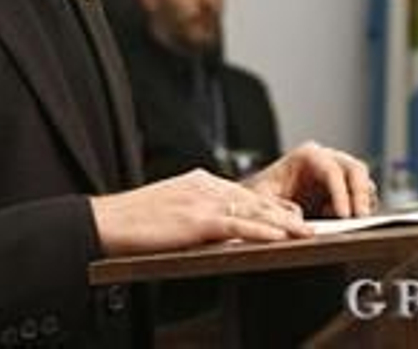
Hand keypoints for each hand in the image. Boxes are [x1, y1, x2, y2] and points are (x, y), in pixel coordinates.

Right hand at [89, 168, 310, 256]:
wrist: (107, 220)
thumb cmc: (133, 220)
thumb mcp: (171, 208)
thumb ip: (197, 212)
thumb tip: (218, 227)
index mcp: (199, 181)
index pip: (244, 192)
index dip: (272, 205)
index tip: (293, 215)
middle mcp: (204, 186)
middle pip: (256, 198)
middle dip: (286, 213)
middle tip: (311, 224)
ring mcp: (202, 200)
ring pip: (253, 210)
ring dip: (285, 223)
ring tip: (308, 233)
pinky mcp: (196, 219)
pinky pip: (237, 225)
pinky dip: (262, 231)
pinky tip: (280, 237)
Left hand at [244, 142, 375, 219]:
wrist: (262, 201)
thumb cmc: (261, 195)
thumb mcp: (262, 200)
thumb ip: (277, 208)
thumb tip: (298, 217)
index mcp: (307, 156)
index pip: (331, 169)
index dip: (341, 192)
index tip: (344, 215)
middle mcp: (326, 159)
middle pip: (355, 169)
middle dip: (360, 194)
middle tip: (360, 219)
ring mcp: (338, 173)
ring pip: (364, 181)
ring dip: (363, 203)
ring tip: (351, 224)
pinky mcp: (345, 189)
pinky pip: (364, 196)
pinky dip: (361, 209)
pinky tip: (344, 222)